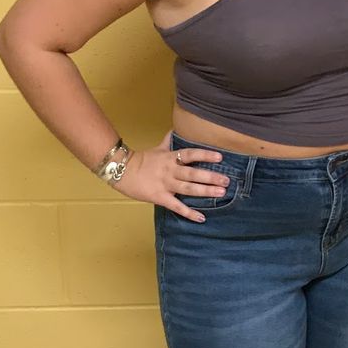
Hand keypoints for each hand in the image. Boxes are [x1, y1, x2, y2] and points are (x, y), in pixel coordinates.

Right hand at [112, 132, 229, 221]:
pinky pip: (177, 206)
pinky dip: (189, 213)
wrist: (121, 171)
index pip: (190, 154)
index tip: (220, 157)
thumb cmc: (141, 160)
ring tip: (220, 193)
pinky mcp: (160, 197)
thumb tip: (175, 129)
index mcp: (170, 158)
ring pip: (188, 188)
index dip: (205, 155)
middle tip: (227, 181)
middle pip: (193, 173)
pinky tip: (201, 217)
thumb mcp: (157, 148)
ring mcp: (166, 184)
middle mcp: (170, 171)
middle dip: (211, 177)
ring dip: (205, 191)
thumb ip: (168, 141)